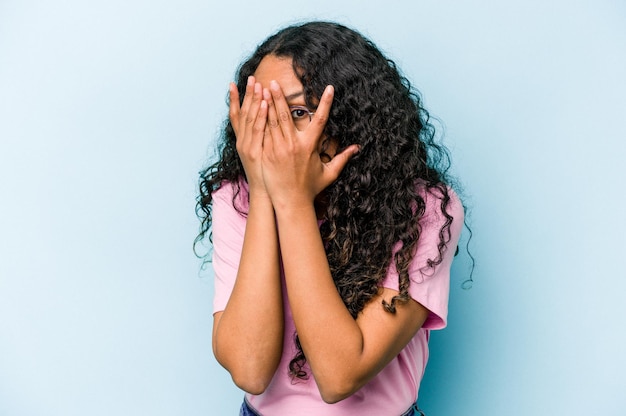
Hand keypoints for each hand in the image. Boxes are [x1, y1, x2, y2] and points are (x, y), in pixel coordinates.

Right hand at [229, 76, 268, 196]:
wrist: (266, 195)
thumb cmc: (268, 177)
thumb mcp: (259, 158)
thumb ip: (261, 141)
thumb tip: (267, 125)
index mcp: (242, 142)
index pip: (235, 117)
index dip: (234, 100)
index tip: (233, 85)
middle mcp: (242, 142)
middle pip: (242, 113)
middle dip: (246, 94)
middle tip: (251, 78)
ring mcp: (248, 147)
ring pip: (249, 119)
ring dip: (253, 100)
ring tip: (258, 84)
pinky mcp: (255, 152)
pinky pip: (258, 130)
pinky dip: (260, 115)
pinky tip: (264, 102)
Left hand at [261, 81, 358, 209]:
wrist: (291, 202)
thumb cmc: (310, 188)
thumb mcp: (329, 174)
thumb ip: (342, 159)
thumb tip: (357, 148)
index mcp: (310, 146)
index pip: (321, 119)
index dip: (327, 103)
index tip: (330, 88)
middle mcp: (293, 145)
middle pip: (287, 115)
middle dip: (281, 97)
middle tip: (275, 82)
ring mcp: (278, 149)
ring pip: (272, 121)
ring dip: (267, 104)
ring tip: (262, 88)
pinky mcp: (266, 155)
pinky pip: (262, 133)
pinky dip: (259, 119)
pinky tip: (256, 108)